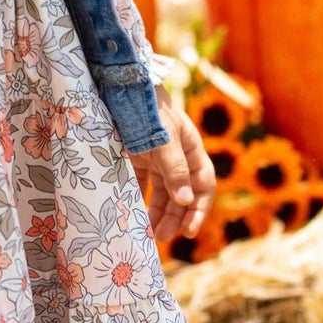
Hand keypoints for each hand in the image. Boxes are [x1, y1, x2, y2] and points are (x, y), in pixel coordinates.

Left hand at [134, 90, 215, 243]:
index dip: (199, 210)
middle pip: (182, 194)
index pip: (203, 186)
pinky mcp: (137, 157)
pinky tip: (135, 216)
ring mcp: (157, 157)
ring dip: (159, 213)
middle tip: (163, 238)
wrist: (119, 84)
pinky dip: (141, 200)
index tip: (188, 232)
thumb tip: (187, 201)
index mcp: (191, 149)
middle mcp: (177, 155)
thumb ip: (174, 169)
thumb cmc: (146, 108)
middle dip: (176, 217)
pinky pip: (143, 185)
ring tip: (151, 234)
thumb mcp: (163, 139)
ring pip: (163, 192)